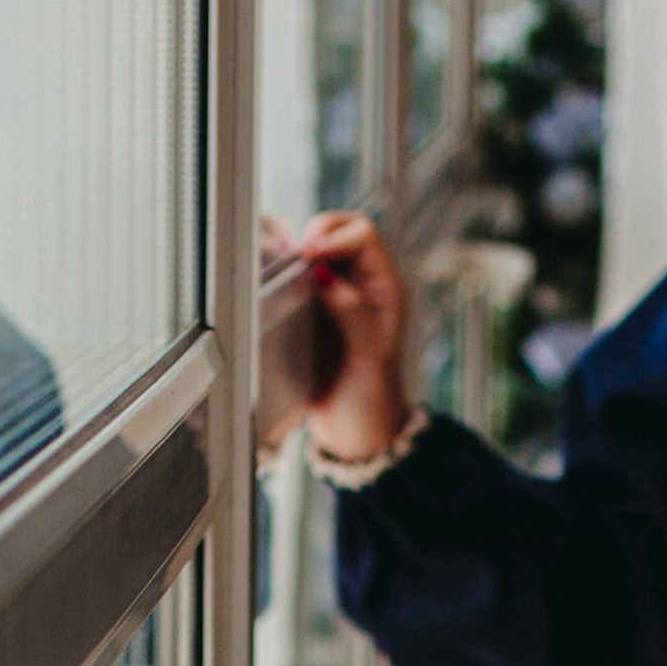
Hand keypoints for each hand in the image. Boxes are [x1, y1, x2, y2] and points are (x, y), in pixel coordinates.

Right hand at [295, 213, 409, 464]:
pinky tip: (280, 286)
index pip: (363, 235)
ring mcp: (340, 296)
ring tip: (286, 271)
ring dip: (301, 254)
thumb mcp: (368, 356)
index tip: (308, 256)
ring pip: (320, 251)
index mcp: (386, 288)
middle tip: (294, 259)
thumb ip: (351, 311)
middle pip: (340, 232)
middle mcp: (365, 285)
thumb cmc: (370, 400)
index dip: (334, 236)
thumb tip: (324, 273)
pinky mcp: (317, 312)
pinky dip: (290, 274)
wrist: (356, 434)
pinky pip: (303, 278)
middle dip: (316, 236)